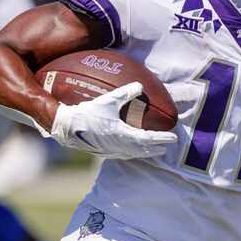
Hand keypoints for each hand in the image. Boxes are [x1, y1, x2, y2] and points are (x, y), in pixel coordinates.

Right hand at [50, 82, 177, 158]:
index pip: (148, 139)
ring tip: (155, 150)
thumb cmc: (88, 113)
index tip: (173, 138)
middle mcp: (119, 146)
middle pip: (143, 150)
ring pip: (134, 154)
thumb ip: (125, 93)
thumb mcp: (108, 100)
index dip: (162, 139)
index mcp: (122, 135)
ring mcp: (111, 151)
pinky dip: (133, 153)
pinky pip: (124, 154)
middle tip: (167, 146)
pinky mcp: (104, 152)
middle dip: (157, 148)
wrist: (67, 128)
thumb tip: (140, 86)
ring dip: (146, 152)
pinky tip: (133, 150)